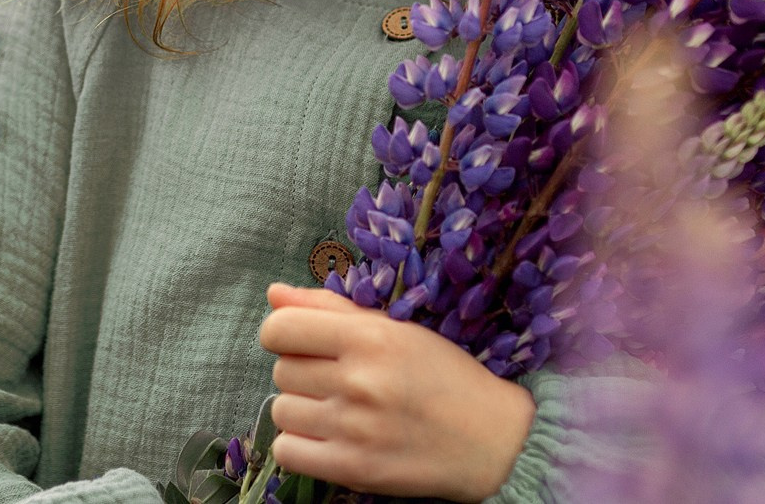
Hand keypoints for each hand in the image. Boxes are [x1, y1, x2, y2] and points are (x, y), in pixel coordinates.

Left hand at [257, 281, 536, 501]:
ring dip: (302, 409)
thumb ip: (332, 309)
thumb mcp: (396, 330)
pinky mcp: (352, 469)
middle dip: (302, 372)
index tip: (301, 343)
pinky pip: (286, 452)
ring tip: (338, 409)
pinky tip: (329, 437)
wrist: (490, 439)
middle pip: (281, 370)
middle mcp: (359, 381)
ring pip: (281, 410)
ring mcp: (354, 429)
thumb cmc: (444, 375)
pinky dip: (300, 445)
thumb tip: (274, 294)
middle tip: (338, 378)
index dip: (283, 334)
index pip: (280, 329)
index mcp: (371, 338)